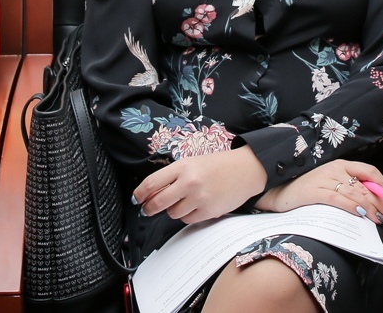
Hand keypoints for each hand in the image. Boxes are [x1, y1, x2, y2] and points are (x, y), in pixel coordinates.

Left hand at [133, 147, 266, 224]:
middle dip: (149, 208)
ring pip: (172, 213)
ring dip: (174, 209)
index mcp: (182, 167)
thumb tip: (152, 193)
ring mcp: (198, 198)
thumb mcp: (193, 162)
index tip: (136, 198)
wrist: (246, 169)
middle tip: (148, 209)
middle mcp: (189, 182)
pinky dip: (188, 215)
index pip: (151, 183)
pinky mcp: (208, 211)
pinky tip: (196, 205)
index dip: (140, 194)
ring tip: (185, 200)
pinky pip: (188, 219)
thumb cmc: (219, 165)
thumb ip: (173, 176)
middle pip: (157, 202)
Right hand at [256, 159, 382, 224]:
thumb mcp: (329, 183)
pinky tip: (363, 215)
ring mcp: (325, 179)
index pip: (369, 171)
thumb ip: (348, 189)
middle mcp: (335, 169)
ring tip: (381, 220)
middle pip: (366, 185)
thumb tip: (372, 203)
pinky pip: (339, 199)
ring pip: (356, 193)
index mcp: (341, 164)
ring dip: (372, 208)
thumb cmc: (306, 189)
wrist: (277, 189)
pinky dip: (353, 207)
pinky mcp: (315, 191)